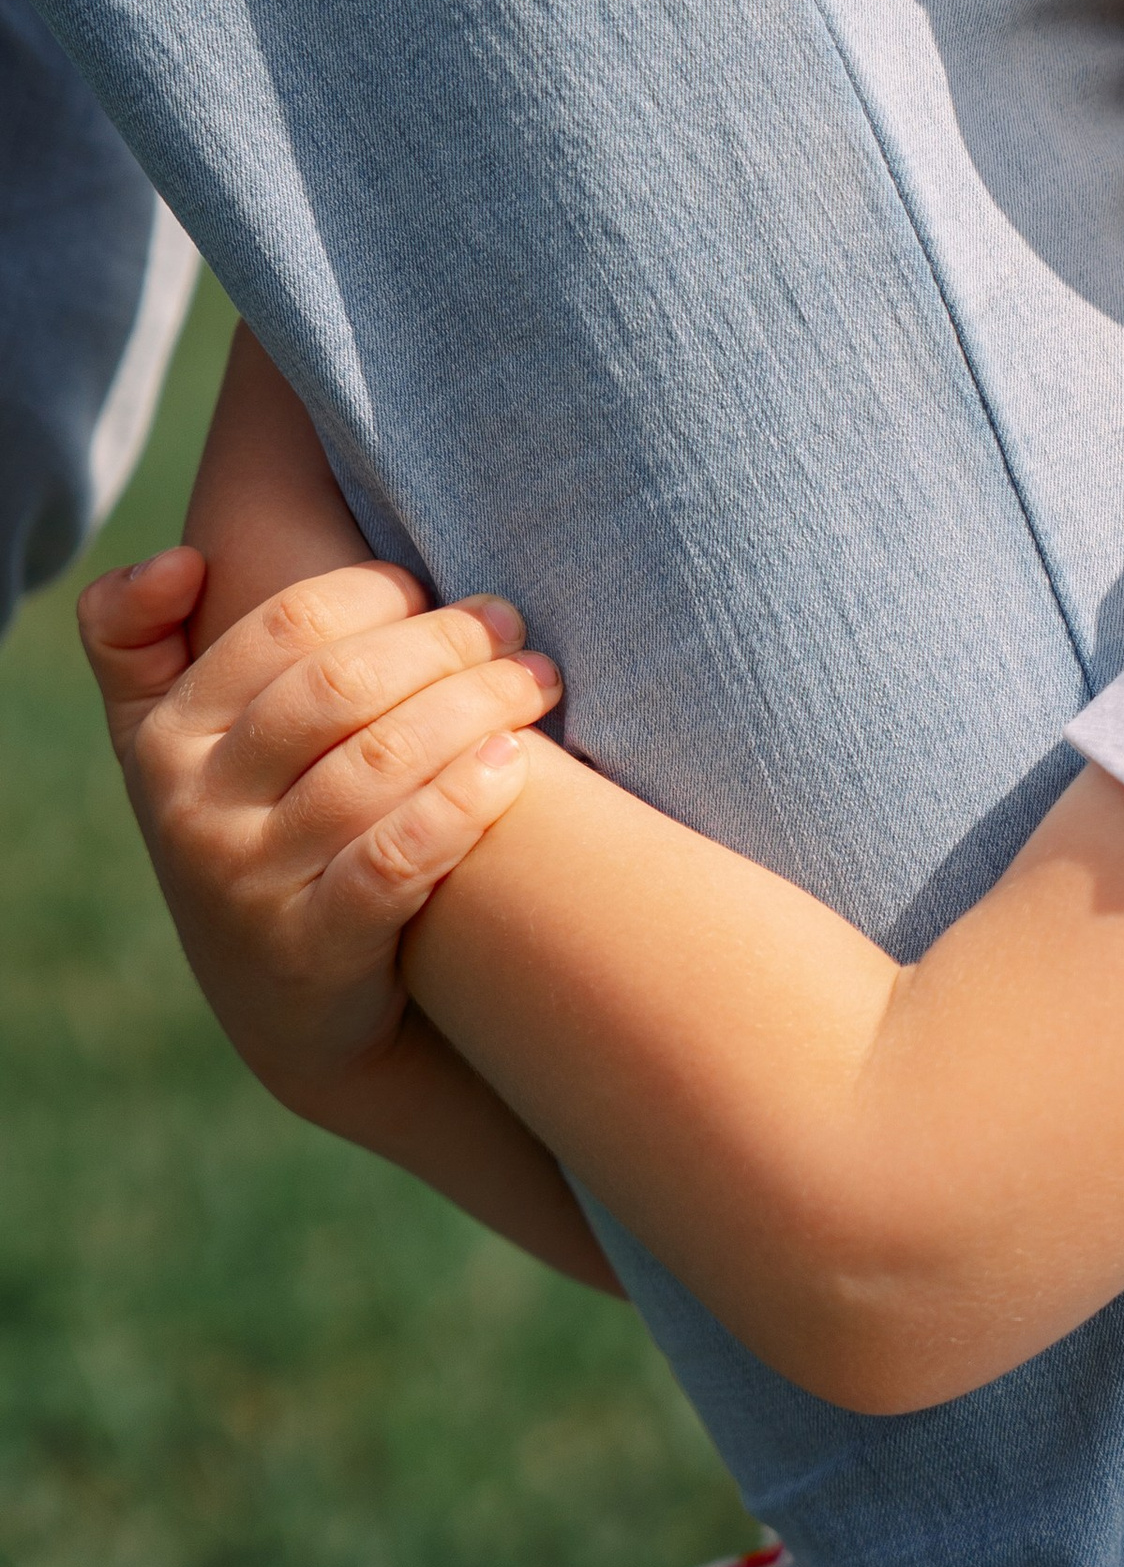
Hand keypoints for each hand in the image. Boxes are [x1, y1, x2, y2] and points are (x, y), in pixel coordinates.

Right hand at [77, 549, 561, 1121]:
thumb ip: (140, 643)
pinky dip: (464, 800)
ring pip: (382, 762)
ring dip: (478, 705)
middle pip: (342, 687)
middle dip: (444, 641)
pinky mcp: (314, 949)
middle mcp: (193, 808)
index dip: (377, 592)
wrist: (294, 1010)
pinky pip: (399, 856)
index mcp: (164, 737)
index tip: (438, 585)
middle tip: (512, 624)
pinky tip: (515, 765)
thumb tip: (178, 556)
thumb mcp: (172, 747)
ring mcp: (249, 883)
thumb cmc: (256, 834)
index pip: (286, 627)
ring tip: (539, 680)